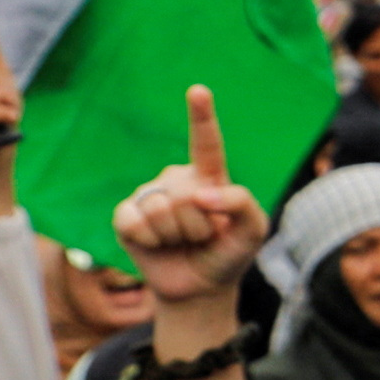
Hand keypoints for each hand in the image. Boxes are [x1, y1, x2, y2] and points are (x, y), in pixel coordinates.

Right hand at [108, 89, 274, 310]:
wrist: (199, 288)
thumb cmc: (228, 254)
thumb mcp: (253, 230)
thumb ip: (242, 203)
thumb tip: (200, 193)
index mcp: (208, 175)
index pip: (206, 142)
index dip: (201, 115)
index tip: (198, 91)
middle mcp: (176, 180)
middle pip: (186, 196)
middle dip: (197, 225)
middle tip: (200, 237)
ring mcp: (149, 196)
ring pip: (161, 210)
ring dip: (175, 235)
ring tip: (181, 241)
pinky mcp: (126, 216)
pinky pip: (133, 221)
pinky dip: (148, 240)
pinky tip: (155, 245)